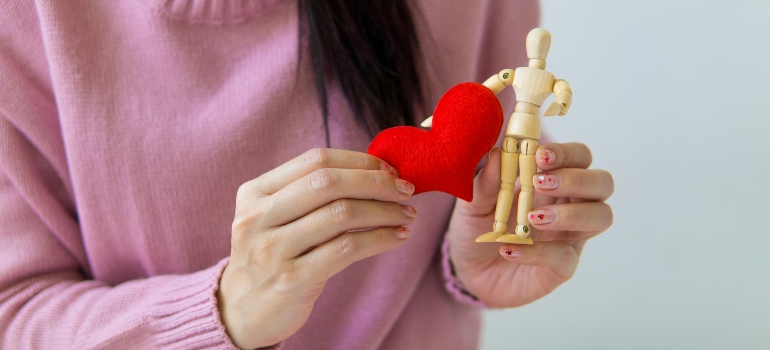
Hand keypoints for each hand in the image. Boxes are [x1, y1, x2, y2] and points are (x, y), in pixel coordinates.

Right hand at [217, 149, 416, 347]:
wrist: (240, 312)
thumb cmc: (273, 256)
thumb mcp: (275, 217)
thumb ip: (311, 193)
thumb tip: (376, 170)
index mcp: (255, 192)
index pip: (315, 160)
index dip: (359, 160)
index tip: (390, 169)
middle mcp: (258, 217)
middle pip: (329, 182)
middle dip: (376, 182)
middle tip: (406, 190)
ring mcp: (272, 249)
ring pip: (341, 213)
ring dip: (385, 211)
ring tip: (407, 215)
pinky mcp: (291, 280)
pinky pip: (347, 249)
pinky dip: (380, 239)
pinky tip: (397, 237)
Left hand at [446, 143, 613, 306]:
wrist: (467, 270)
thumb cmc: (478, 228)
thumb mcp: (474, 203)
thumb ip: (485, 183)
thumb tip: (497, 155)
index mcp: (552, 180)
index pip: (579, 157)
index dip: (567, 153)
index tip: (540, 155)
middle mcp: (569, 205)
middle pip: (602, 183)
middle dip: (577, 179)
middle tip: (542, 183)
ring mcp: (570, 236)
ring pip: (601, 217)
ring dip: (571, 213)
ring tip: (533, 218)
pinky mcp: (562, 267)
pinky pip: (565, 257)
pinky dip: (538, 252)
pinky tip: (509, 249)